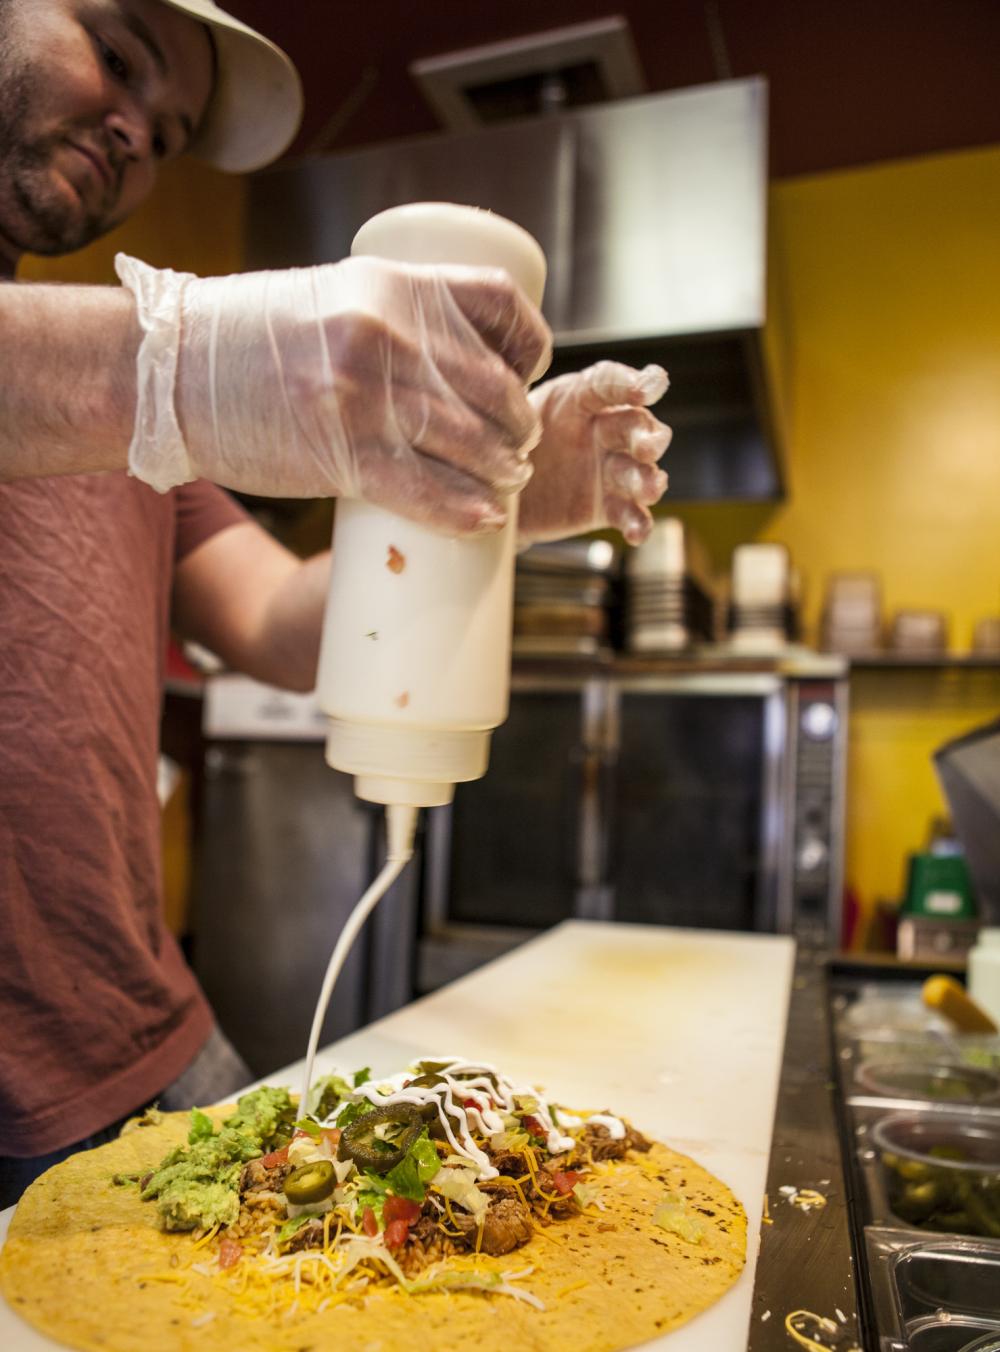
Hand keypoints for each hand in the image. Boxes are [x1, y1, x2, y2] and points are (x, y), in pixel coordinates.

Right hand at [116, 254, 551, 533]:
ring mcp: (368, 399)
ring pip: (472, 444)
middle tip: (519, 446)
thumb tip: (454, 363)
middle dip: (520, 425)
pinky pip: (428, 491)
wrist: (172, 372)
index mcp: (392, 285)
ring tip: (506, 482)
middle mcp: (388, 335)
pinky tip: (484, 519)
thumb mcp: (334, 297)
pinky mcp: (345, 458)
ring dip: (502, 471)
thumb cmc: (250, 339)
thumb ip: (393, 320)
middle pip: (494, 386)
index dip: (529, 344)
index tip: (527, 371)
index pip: (499, 303)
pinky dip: (465, 511)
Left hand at [517, 362, 670, 545]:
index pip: (607, 383)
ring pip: (639, 471)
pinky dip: (638, 524)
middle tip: (648, 448)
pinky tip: (637, 533)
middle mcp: (602, 430)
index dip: (630, 382)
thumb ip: (516, 404)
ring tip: (649, 490)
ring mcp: (608, 469)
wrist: (499, 495)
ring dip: (648, 480)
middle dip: (648, 436)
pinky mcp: (607, 506)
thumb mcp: (506, 417)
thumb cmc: (506, 444)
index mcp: (577, 398)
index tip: (650, 387)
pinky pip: (629, 513)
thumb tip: (512, 397)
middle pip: (635, 427)